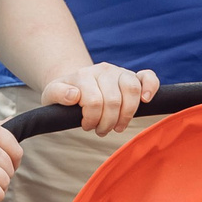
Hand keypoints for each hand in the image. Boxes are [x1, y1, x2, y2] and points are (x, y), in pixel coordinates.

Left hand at [42, 63, 158, 135]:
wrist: (75, 84)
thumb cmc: (64, 94)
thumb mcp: (51, 95)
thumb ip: (57, 94)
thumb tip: (74, 95)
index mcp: (83, 75)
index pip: (94, 101)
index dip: (91, 119)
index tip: (86, 126)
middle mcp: (103, 70)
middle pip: (114, 100)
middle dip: (108, 122)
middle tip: (101, 130)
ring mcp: (119, 72)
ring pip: (131, 89)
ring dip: (127, 114)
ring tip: (118, 126)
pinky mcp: (133, 76)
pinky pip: (148, 76)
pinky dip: (150, 87)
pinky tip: (146, 100)